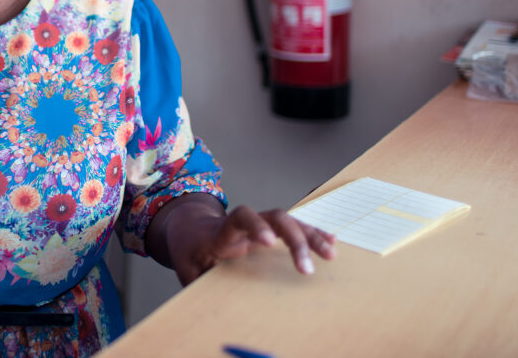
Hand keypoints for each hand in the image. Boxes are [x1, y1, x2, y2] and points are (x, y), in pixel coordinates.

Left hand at [165, 203, 335, 284]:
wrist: (192, 229)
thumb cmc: (190, 251)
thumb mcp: (186, 267)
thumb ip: (197, 281)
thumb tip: (207, 301)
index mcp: (223, 231)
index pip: (240, 217)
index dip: (255, 225)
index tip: (269, 243)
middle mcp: (245, 224)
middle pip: (275, 217)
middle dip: (294, 239)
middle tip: (307, 267)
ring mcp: (260, 225)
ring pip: (289, 222)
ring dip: (311, 236)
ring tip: (331, 254)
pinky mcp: (269, 230)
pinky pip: (294, 228)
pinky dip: (312, 234)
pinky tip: (330, 242)